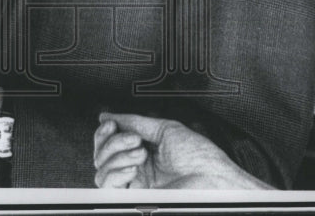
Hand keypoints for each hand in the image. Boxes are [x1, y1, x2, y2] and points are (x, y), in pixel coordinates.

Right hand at [93, 113, 273, 189]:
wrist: (213, 178)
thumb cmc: (200, 157)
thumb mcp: (164, 129)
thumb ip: (135, 122)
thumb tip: (109, 115)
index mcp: (142, 151)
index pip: (109, 142)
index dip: (104, 132)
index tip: (110, 123)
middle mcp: (136, 168)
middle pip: (101, 154)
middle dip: (112, 141)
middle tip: (134, 138)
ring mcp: (135, 184)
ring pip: (101, 170)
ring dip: (117, 155)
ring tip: (140, 152)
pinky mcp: (135, 198)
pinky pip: (108, 188)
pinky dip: (115, 173)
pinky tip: (133, 168)